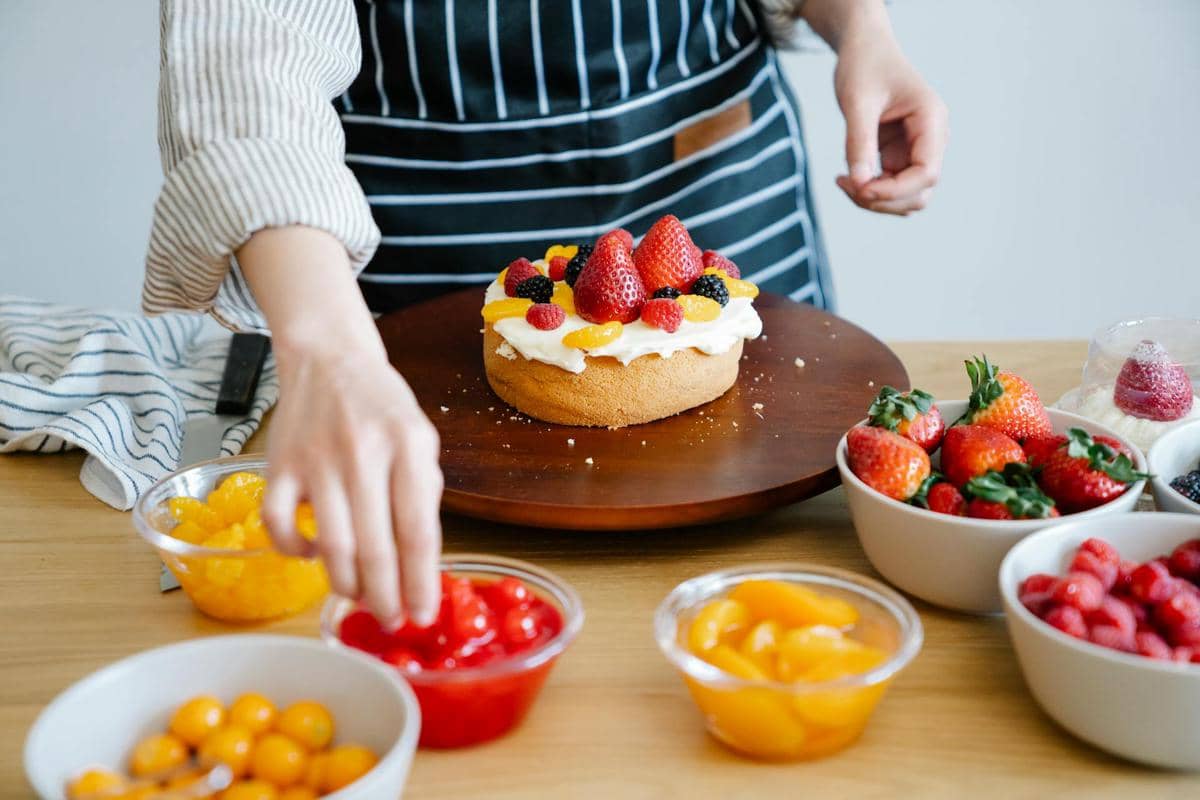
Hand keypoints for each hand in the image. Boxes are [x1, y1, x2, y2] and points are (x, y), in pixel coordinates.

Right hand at [262, 340, 442, 627]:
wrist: (329, 359)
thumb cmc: (381, 407)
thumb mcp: (421, 439)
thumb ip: (422, 495)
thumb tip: (421, 565)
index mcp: (408, 446)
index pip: (417, 530)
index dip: (421, 581)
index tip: (423, 614)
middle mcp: (362, 453)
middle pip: (375, 547)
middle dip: (386, 597)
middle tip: (392, 620)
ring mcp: (316, 460)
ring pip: (331, 546)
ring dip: (347, 584)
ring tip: (361, 597)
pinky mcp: (278, 465)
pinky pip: (278, 525)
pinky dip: (295, 552)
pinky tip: (313, 555)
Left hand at [831, 21, 948, 214]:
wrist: (864, 52)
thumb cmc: (864, 66)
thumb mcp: (857, 100)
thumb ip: (859, 141)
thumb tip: (859, 183)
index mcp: (931, 120)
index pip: (926, 173)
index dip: (894, 190)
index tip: (859, 188)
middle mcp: (932, 139)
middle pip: (918, 193)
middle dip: (882, 199)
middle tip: (844, 183)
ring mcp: (917, 150)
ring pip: (907, 198)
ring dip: (876, 201)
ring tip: (844, 181)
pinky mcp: (901, 157)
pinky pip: (891, 189)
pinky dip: (869, 193)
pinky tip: (846, 178)